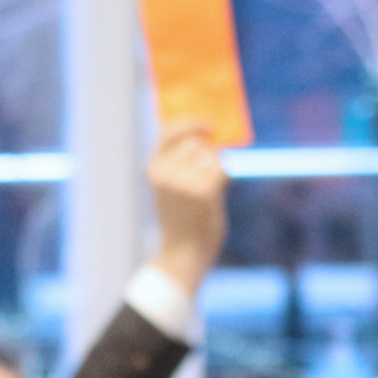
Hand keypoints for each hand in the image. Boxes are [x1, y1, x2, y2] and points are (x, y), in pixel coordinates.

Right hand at [147, 124, 226, 294]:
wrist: (184, 253)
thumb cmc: (182, 220)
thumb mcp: (172, 188)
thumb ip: (182, 162)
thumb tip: (207, 136)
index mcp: (153, 171)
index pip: (168, 134)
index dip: (189, 125)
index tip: (207, 126)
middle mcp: (164, 173)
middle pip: (196, 144)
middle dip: (207, 156)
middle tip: (206, 180)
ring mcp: (183, 181)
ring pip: (211, 156)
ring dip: (216, 170)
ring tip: (207, 194)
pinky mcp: (203, 190)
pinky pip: (222, 169)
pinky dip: (225, 179)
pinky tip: (216, 196)